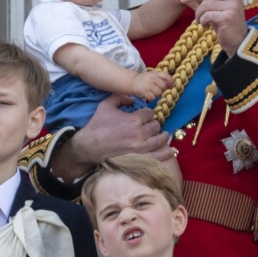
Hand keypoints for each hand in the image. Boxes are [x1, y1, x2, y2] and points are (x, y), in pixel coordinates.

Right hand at [52, 94, 172, 181]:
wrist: (87, 146)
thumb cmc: (96, 125)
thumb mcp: (105, 106)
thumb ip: (120, 97)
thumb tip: (133, 98)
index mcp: (133, 120)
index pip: (150, 114)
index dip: (148, 114)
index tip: (145, 117)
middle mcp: (139, 133)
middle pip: (156, 126)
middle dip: (154, 125)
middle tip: (150, 127)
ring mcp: (140, 148)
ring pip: (160, 140)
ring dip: (163, 137)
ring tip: (163, 135)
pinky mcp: (139, 159)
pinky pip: (158, 156)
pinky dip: (166, 153)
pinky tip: (170, 150)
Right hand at [132, 70, 173, 99]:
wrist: (133, 82)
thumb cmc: (146, 80)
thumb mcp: (154, 76)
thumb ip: (163, 80)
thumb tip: (173, 85)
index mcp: (155, 74)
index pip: (166, 76)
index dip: (171, 81)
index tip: (171, 86)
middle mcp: (152, 78)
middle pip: (163, 86)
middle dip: (162, 89)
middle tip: (157, 89)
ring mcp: (148, 84)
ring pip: (158, 93)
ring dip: (156, 94)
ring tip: (152, 92)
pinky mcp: (144, 91)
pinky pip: (152, 97)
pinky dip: (151, 98)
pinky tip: (148, 95)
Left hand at [180, 0, 247, 55]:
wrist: (237, 41)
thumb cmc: (226, 22)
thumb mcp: (217, 7)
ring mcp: (232, 6)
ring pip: (205, 4)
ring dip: (198, 14)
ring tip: (200, 20)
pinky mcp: (228, 17)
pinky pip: (207, 15)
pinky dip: (202, 21)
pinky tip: (205, 25)